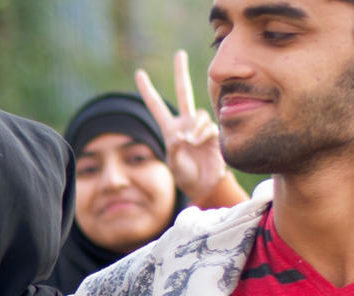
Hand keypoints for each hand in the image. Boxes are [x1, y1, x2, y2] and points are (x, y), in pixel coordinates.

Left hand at [136, 50, 244, 209]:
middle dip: (181, 72)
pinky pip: (208, 125)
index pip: (156, 105)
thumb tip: (180, 134)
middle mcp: (185, 122)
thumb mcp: (174, 164)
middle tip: (179, 54)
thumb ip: (174, 148)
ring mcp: (199, 125)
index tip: (139, 73)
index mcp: (170, 128)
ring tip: (191, 143)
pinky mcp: (213, 132)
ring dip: (194, 127)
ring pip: (197, 114)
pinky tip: (200, 144)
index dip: (148, 90)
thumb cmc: (185, 175)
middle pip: (183, 91)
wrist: (204, 184)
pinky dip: (203, 133)